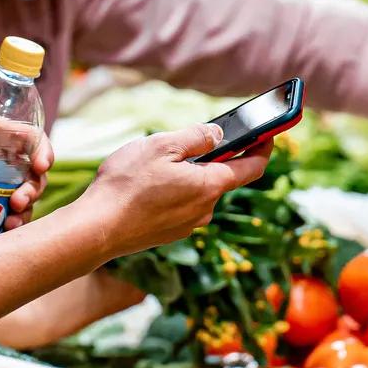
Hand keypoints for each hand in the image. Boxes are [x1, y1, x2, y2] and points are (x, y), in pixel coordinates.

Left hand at [0, 110, 54, 229]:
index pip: (26, 136)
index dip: (42, 149)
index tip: (40, 167)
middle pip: (30, 173)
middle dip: (33, 189)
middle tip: (17, 203)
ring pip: (19, 198)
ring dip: (23, 213)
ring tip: (10, 224)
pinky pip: (1, 218)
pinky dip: (7, 228)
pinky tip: (2, 233)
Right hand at [82, 124, 272, 261]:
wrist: (97, 229)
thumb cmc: (127, 185)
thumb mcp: (162, 146)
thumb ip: (196, 137)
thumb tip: (218, 134)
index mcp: (210, 186)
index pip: (252, 167)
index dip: (264, 148)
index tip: (269, 133)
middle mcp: (205, 210)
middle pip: (219, 177)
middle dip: (208, 158)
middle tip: (181, 143)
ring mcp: (188, 225)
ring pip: (196, 192)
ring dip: (185, 176)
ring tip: (152, 167)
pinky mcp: (171, 233)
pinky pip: (180, 205)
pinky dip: (171, 192)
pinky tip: (145, 188)